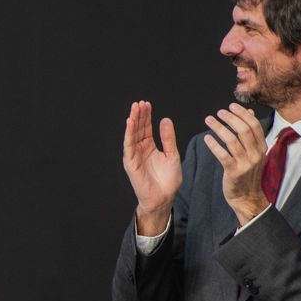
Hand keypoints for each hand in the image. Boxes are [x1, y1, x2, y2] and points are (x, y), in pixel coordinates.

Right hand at [122, 101, 181, 235]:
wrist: (164, 197)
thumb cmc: (168, 180)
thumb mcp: (172, 154)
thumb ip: (168, 138)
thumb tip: (165, 120)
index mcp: (150, 147)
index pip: (146, 128)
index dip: (147, 116)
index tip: (147, 104)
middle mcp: (140, 150)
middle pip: (138, 129)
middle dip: (139, 115)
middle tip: (140, 103)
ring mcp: (134, 156)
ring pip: (132, 135)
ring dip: (133, 121)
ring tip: (135, 108)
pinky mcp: (131, 163)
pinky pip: (129, 146)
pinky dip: (128, 134)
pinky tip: (130, 123)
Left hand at [202, 103, 268, 225]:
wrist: (246, 196)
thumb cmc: (247, 172)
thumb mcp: (253, 152)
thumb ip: (251, 134)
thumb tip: (249, 113)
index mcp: (262, 147)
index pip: (254, 125)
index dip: (242, 114)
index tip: (231, 106)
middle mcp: (256, 154)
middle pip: (244, 130)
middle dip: (230, 118)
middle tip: (218, 112)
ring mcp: (246, 163)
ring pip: (232, 140)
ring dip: (219, 128)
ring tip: (209, 120)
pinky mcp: (234, 172)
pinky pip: (223, 155)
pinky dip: (214, 145)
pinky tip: (206, 138)